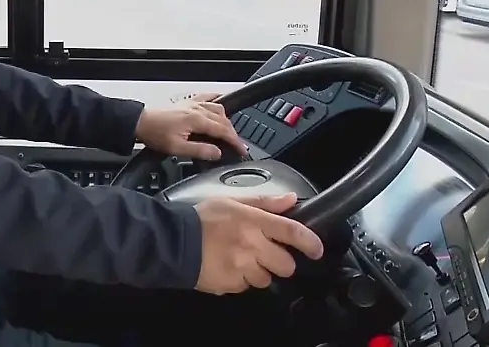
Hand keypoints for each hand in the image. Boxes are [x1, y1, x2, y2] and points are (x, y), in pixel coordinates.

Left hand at [134, 93, 245, 160]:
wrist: (140, 122)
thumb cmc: (154, 133)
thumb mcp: (177, 148)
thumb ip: (199, 150)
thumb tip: (217, 153)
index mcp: (197, 119)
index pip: (223, 130)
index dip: (235, 141)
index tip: (242, 150)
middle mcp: (197, 108)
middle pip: (224, 120)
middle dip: (233, 133)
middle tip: (237, 146)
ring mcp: (193, 103)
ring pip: (219, 108)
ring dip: (227, 120)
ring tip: (228, 132)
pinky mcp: (187, 101)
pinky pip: (208, 97)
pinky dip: (217, 100)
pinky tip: (220, 103)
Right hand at [193, 193, 324, 294]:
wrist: (172, 240)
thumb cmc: (201, 218)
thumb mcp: (232, 201)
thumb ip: (264, 202)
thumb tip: (290, 200)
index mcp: (254, 222)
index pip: (293, 232)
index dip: (311, 243)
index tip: (316, 250)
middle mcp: (251, 245)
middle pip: (286, 264)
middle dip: (280, 261)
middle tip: (266, 254)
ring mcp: (241, 267)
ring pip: (266, 279)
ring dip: (258, 272)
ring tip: (241, 260)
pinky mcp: (230, 284)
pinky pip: (246, 287)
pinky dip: (240, 279)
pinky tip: (228, 267)